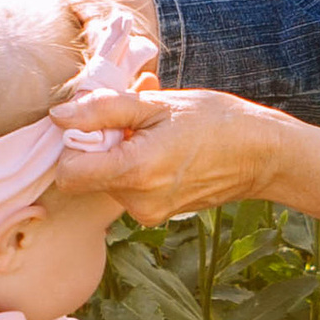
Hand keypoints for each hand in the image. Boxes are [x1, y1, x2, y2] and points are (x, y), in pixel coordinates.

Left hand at [46, 83, 319, 227]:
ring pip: (108, 180)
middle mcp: (138, 202)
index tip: (96, 122)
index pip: (67, 173)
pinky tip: (163, 147)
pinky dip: (136, 166)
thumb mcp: (157, 103)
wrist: (261, 155)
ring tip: (155, 130)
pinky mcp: (157, 216)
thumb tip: (58, 116)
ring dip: (121, 152)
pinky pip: (128, 188)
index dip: (73, 143)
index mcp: (134, 172)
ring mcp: (148, 213)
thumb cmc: (214, 121)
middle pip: (88, 174)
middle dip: (101, 143)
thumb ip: (102, 110)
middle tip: (135, 117)